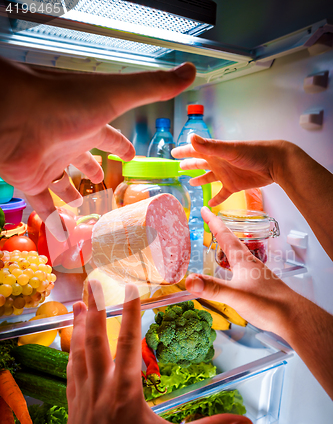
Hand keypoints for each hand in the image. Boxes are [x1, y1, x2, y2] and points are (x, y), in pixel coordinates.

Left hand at [0, 57, 195, 223]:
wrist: (13, 113)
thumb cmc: (64, 101)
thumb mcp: (116, 95)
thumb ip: (153, 88)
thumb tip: (190, 71)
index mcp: (88, 124)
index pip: (108, 136)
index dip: (120, 145)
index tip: (130, 154)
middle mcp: (67, 142)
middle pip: (82, 159)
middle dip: (92, 170)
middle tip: (102, 180)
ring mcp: (48, 163)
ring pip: (61, 183)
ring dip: (71, 194)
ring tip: (81, 206)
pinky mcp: (30, 181)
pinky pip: (43, 206)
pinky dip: (53, 220)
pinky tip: (63, 233)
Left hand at [55, 280, 253, 423]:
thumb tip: (246, 423)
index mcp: (125, 395)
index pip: (128, 344)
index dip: (129, 313)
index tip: (131, 288)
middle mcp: (100, 392)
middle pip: (95, 341)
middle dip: (95, 309)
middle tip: (92, 282)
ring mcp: (83, 401)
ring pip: (78, 355)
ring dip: (78, 328)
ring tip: (77, 305)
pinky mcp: (73, 412)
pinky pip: (70, 374)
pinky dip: (70, 355)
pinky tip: (70, 348)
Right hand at [172, 135, 291, 205]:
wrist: (274, 163)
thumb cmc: (253, 153)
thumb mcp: (229, 150)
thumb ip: (210, 146)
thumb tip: (191, 138)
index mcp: (215, 152)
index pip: (195, 150)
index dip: (184, 151)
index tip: (173, 152)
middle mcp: (219, 162)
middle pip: (200, 163)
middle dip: (189, 164)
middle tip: (178, 165)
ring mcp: (226, 174)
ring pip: (209, 178)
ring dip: (200, 179)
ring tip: (190, 183)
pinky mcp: (234, 185)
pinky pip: (222, 193)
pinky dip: (216, 199)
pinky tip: (210, 204)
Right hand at [186, 208, 332, 398]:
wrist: (294, 317)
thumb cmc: (269, 304)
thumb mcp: (236, 296)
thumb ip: (213, 288)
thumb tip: (189, 280)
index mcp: (243, 261)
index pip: (225, 236)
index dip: (213, 222)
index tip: (204, 209)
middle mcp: (250, 264)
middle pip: (232, 242)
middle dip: (219, 231)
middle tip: (209, 222)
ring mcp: (255, 274)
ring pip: (238, 256)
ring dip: (226, 248)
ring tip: (218, 245)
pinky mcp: (259, 286)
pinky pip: (241, 270)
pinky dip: (232, 266)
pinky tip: (232, 274)